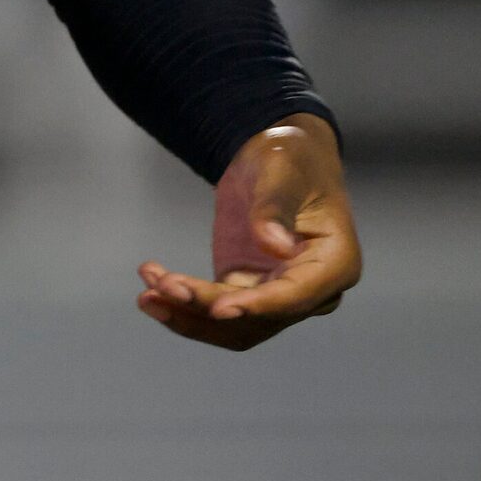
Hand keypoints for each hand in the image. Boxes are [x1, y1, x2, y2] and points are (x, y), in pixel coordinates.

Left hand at [136, 113, 358, 350]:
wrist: (277, 153)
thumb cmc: (290, 158)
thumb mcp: (282, 171)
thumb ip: (276, 208)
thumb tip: (276, 247)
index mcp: (335, 264)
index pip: (294, 297)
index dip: (257, 306)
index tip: (219, 309)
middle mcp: (312, 291)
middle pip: (258, 319)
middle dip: (206, 308)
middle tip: (161, 286)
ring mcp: (278, 294)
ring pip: (233, 326)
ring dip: (188, 315)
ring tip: (146, 295)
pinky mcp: (247, 288)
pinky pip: (215, 310)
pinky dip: (183, 304)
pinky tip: (151, 289)